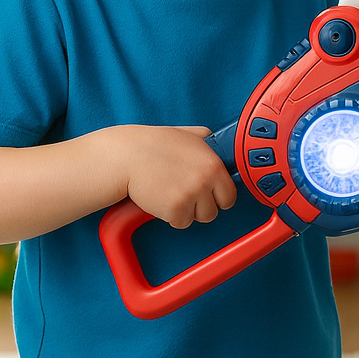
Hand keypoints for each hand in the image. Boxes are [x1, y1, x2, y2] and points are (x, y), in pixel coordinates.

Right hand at [122, 125, 237, 227]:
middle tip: (186, 195)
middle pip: (215, 210)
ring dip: (187, 212)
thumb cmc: (154, 145)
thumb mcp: (189, 134)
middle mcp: (206, 181)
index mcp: (213, 164)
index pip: (230, 194)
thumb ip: (209, 143)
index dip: (218, 196)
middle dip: (202, 207)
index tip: (209, 195)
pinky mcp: (175, 210)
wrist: (128, 156)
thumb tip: (221, 146)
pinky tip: (162, 199)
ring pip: (198, 218)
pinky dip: (171, 216)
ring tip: (172, 194)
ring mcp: (191, 196)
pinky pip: (180, 223)